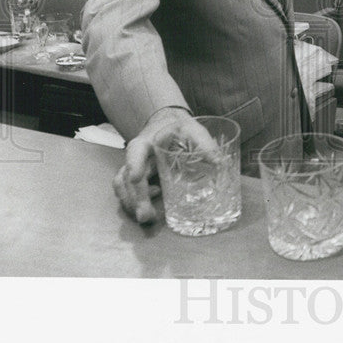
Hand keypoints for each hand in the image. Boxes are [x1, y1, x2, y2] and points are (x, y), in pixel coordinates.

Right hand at [112, 107, 218, 224]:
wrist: (166, 125)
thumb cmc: (179, 128)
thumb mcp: (192, 129)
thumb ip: (205, 144)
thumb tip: (220, 163)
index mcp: (147, 142)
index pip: (135, 152)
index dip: (134, 164)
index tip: (135, 177)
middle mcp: (135, 157)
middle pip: (126, 177)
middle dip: (135, 198)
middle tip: (145, 216)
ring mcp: (133, 169)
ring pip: (122, 187)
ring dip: (132, 204)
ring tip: (148, 217)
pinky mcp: (137, 180)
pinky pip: (126, 193)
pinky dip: (135, 203)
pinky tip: (153, 208)